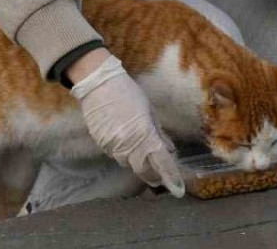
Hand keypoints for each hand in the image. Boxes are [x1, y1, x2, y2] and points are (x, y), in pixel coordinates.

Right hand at [69, 54, 184, 196]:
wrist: (98, 85)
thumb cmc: (128, 93)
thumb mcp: (149, 111)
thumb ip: (159, 134)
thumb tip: (169, 150)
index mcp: (144, 134)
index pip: (161, 162)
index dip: (171, 177)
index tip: (179, 190)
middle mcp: (128, 145)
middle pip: (144, 171)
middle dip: (154, 175)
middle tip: (161, 173)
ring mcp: (113, 147)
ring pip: (129, 164)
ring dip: (139, 162)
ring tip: (142, 149)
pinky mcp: (101, 145)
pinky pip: (116, 155)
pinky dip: (125, 152)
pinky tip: (125, 139)